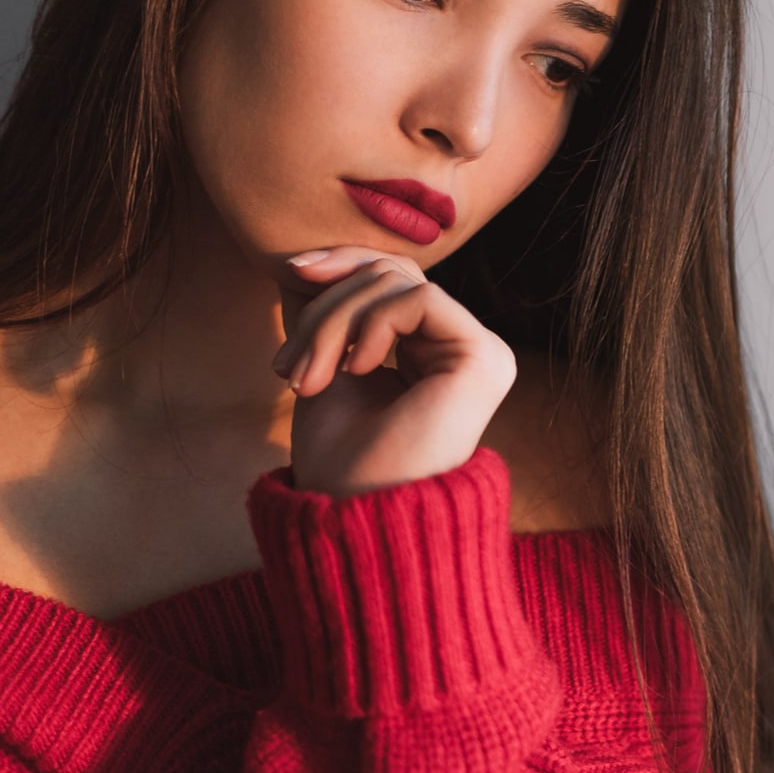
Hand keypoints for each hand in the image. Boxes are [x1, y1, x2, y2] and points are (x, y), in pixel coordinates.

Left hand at [270, 247, 516, 496]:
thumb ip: (325, 312)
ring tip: (307, 378)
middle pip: (392, 273)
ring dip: (334, 322)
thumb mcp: (324, 365)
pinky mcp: (484, 357)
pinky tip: (357, 369)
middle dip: (327, 306)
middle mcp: (465, 347)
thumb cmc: (342, 459)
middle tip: (289, 365)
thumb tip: (304, 257)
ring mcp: (482, 351)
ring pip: (399, 283)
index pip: (394, 276)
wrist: (358, 515)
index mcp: (435, 350)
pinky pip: (419, 300)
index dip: (343, 261)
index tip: (290, 271)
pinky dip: (371, 326)